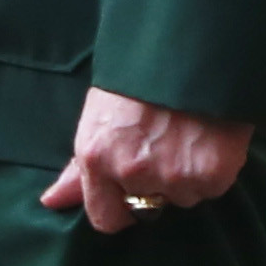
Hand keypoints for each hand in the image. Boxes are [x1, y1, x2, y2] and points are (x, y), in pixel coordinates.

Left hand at [39, 88, 252, 235]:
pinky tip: (208, 138)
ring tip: (187, 136)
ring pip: (183, 198)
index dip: (120, 207)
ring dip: (186, 177)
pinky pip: (211, 189)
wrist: (190, 46)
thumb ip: (78, 168)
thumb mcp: (98, 116)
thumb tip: (52, 202)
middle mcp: (131, 172)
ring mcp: (172, 176)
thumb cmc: (139, 77)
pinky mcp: (211, 175)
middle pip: (148, 207)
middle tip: (164, 146)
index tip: (131, 192)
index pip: (105, 219)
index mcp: (96, 158)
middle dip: (155, 185)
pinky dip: (213, 170)